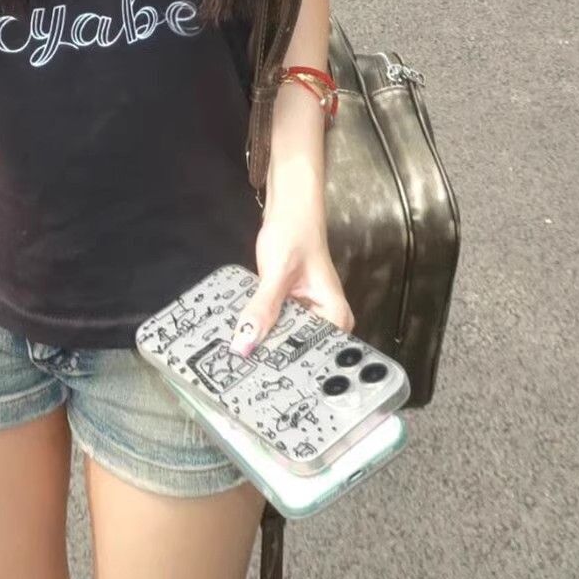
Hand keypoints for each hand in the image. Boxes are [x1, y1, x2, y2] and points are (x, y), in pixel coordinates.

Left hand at [229, 216, 353, 356]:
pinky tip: (247, 327)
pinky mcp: (293, 304)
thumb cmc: (295, 232)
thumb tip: (246, 342)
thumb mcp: (277, 274)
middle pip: (299, 347)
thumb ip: (263, 309)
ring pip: (285, 335)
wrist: (289, 207)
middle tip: (244, 360)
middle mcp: (326, 317)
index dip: (286, 363)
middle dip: (272, 352)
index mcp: (335, 315)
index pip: (314, 353)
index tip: (259, 370)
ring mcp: (309, 310)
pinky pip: (278, 321)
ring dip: (265, 337)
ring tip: (242, 347)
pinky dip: (263, 322)